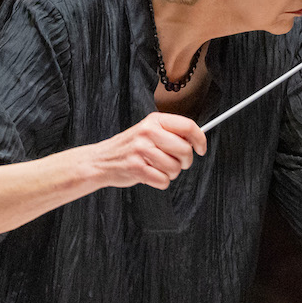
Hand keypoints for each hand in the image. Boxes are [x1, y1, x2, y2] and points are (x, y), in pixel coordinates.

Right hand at [90, 112, 206, 189]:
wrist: (100, 161)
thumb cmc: (130, 148)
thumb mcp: (148, 131)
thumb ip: (170, 133)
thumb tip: (196, 139)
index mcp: (154, 120)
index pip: (188, 126)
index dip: (200, 140)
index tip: (201, 149)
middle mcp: (148, 132)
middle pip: (185, 150)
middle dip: (184, 162)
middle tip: (176, 163)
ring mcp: (141, 150)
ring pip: (175, 168)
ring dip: (170, 173)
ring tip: (157, 168)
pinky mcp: (136, 168)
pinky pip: (164, 181)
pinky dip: (161, 182)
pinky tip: (150, 175)